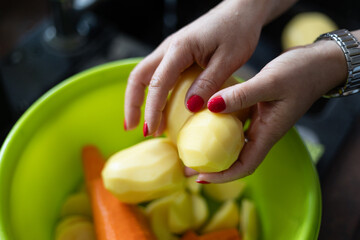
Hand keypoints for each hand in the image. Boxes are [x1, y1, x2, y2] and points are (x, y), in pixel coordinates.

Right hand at [124, 0, 268, 134]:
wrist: (240, 11)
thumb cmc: (237, 31)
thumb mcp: (228, 59)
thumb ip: (208, 82)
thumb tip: (189, 107)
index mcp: (180, 48)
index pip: (158, 83)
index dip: (152, 109)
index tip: (151, 130)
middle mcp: (169, 48)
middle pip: (138, 77)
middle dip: (132, 104)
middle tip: (133, 128)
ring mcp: (170, 50)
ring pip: (145, 75)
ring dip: (140, 99)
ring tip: (145, 124)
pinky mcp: (177, 54)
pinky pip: (158, 75)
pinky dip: (152, 93)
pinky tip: (160, 107)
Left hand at [196, 39, 347, 182]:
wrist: (320, 62)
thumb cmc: (302, 73)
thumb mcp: (271, 82)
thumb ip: (242, 95)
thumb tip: (211, 106)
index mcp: (268, 133)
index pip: (245, 166)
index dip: (222, 176)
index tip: (199, 177)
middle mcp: (262, 131)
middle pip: (234, 157)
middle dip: (211, 164)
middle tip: (186, 162)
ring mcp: (259, 120)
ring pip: (232, 139)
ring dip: (212, 143)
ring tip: (189, 141)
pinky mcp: (256, 108)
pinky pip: (234, 120)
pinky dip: (218, 121)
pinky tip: (203, 114)